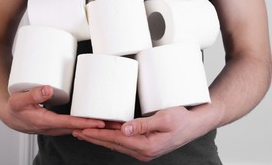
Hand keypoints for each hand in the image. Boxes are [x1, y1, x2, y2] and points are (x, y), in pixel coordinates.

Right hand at [0, 85, 104, 135]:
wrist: (10, 115)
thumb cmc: (14, 108)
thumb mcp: (19, 100)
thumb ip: (33, 94)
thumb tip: (48, 89)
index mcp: (46, 122)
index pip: (70, 124)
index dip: (86, 123)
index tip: (100, 123)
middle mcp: (54, 127)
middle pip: (80, 129)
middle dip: (98, 128)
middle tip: (117, 125)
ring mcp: (58, 127)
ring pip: (81, 128)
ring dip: (97, 127)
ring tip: (114, 122)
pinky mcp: (60, 123)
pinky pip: (77, 126)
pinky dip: (90, 124)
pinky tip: (100, 120)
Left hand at [72, 105, 215, 160]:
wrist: (195, 124)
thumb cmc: (182, 119)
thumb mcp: (164, 119)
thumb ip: (143, 124)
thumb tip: (124, 129)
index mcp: (146, 146)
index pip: (115, 140)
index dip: (98, 135)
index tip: (82, 129)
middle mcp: (143, 151)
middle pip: (112, 144)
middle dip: (93, 138)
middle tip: (76, 131)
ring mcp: (144, 150)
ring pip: (116, 145)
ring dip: (100, 138)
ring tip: (85, 132)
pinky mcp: (146, 146)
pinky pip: (124, 143)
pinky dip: (111, 138)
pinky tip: (105, 133)